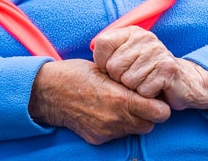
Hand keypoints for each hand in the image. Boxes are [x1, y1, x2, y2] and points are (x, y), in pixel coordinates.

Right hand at [28, 59, 170, 144]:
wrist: (46, 92)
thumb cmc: (75, 74)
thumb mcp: (104, 70)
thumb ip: (127, 82)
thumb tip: (146, 84)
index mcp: (121, 99)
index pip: (161, 112)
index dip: (160, 105)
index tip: (153, 97)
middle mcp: (117, 119)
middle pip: (150, 125)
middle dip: (148, 115)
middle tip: (138, 102)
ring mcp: (107, 131)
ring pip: (133, 131)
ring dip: (132, 121)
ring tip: (119, 106)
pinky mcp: (97, 139)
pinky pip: (116, 135)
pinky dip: (115, 126)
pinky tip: (103, 113)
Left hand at [93, 27, 207, 111]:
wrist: (184, 82)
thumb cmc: (147, 72)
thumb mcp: (126, 57)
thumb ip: (108, 54)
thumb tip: (92, 63)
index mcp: (131, 32)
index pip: (102, 44)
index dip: (102, 63)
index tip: (113, 68)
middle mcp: (145, 37)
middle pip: (113, 66)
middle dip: (120, 79)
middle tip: (134, 78)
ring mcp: (157, 52)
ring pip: (127, 80)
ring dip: (134, 88)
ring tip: (145, 82)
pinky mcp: (167, 69)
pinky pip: (142, 90)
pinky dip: (146, 95)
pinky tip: (155, 89)